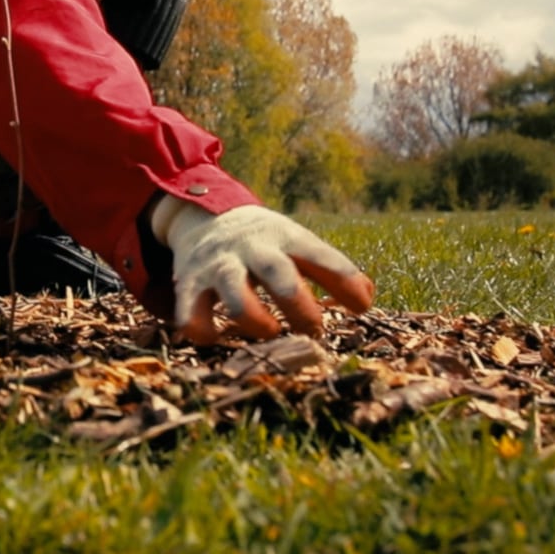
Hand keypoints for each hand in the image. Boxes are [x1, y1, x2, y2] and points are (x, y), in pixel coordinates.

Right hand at [148, 198, 374, 344]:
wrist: (201, 216)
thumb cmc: (263, 242)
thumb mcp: (295, 243)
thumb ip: (329, 269)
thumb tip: (366, 298)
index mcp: (285, 238)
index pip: (320, 256)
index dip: (344, 281)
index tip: (361, 308)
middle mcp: (252, 249)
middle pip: (277, 273)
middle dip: (298, 305)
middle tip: (314, 330)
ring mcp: (218, 265)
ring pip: (234, 294)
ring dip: (256, 320)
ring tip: (269, 330)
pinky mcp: (188, 283)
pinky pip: (190, 314)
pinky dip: (203, 332)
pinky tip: (215, 337)